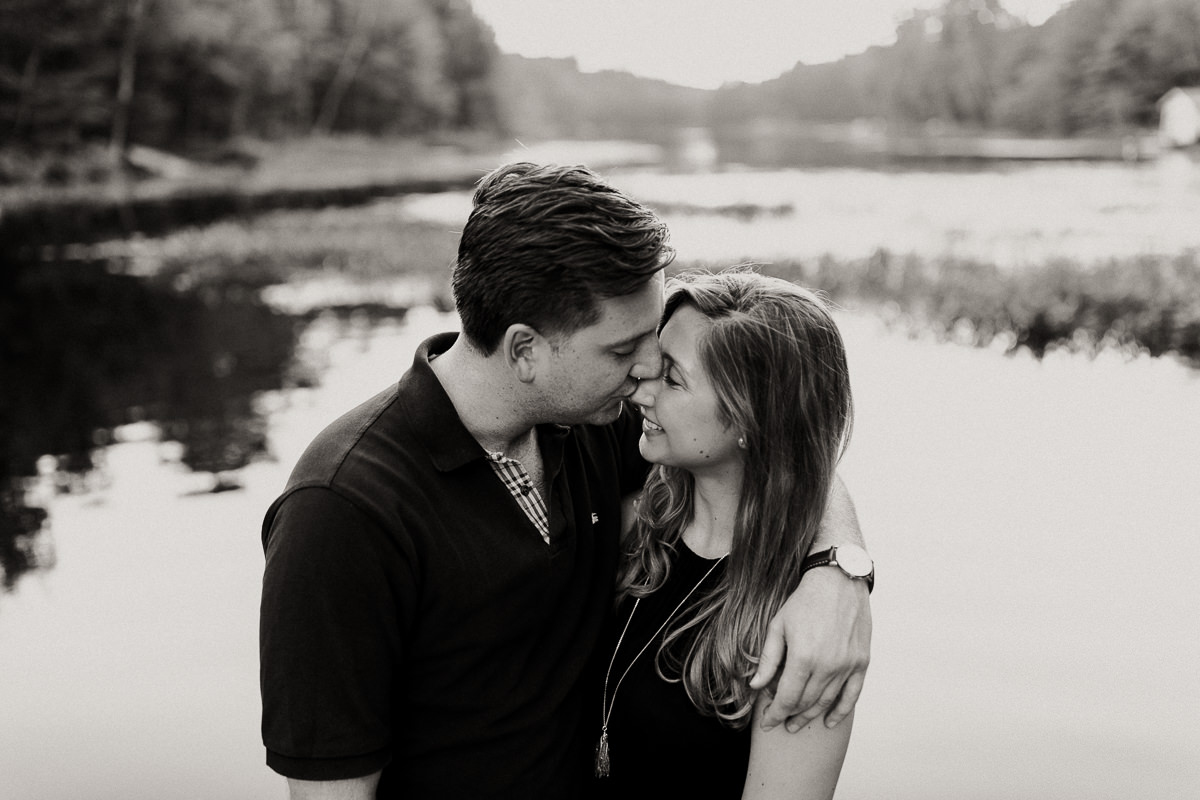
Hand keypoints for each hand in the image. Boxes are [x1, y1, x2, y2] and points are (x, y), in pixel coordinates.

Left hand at [749, 567, 871, 730]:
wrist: (839, 580)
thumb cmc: (805, 601)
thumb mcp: (778, 626)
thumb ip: (768, 659)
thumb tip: (756, 686)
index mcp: (804, 656)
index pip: (787, 697)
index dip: (775, 713)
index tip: (767, 722)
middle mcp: (828, 665)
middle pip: (806, 702)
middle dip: (790, 715)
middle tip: (780, 721)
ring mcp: (848, 665)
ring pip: (827, 701)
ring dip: (811, 715)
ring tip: (798, 723)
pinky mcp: (862, 661)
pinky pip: (852, 695)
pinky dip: (840, 711)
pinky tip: (829, 721)